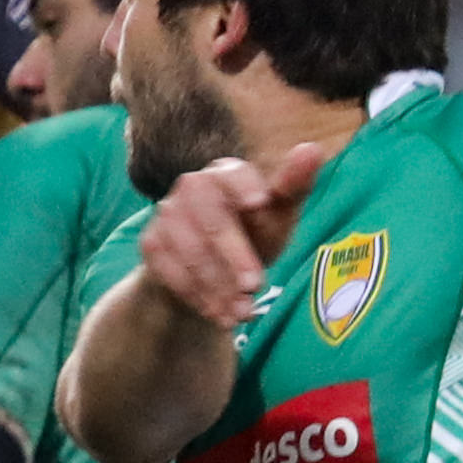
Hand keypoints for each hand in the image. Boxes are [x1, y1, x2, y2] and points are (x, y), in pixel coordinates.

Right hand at [134, 142, 329, 326]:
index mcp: (225, 173)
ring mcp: (167, 214)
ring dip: (218, 286)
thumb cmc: (253, 233)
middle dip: (234, 256)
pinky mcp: (151, 243)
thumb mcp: (278, 214)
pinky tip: (218, 313)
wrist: (210, 266)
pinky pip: (171, 271)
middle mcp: (191, 187)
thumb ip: (294, 186)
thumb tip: (312, 149)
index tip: (261, 203)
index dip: (244, 188)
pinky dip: (197, 296)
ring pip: (191, 252)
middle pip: (212, 221)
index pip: (233, 175)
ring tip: (242, 312)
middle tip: (255, 285)